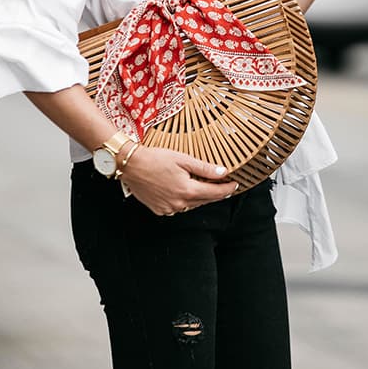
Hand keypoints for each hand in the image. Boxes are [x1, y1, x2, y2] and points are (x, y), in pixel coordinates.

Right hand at [120, 146, 237, 214]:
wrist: (131, 165)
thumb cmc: (156, 158)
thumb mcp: (183, 159)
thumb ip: (204, 168)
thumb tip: (223, 172)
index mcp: (187, 190)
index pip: (214, 193)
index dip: (227, 189)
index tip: (235, 184)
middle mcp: (179, 204)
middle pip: (204, 200)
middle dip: (216, 193)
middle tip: (225, 186)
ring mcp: (169, 209)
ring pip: (191, 205)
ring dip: (200, 198)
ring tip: (206, 187)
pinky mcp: (159, 210)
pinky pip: (178, 208)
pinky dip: (184, 201)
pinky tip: (184, 192)